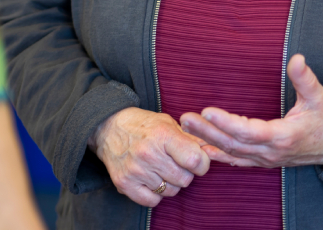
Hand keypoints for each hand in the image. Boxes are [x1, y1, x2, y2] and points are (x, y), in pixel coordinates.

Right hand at [89, 107, 209, 206]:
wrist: (108, 127)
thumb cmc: (143, 125)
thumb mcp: (168, 122)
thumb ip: (190, 137)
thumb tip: (213, 150)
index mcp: (162, 135)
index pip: (195, 160)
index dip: (201, 163)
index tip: (196, 160)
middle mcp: (148, 154)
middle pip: (185, 179)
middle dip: (184, 173)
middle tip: (174, 162)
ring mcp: (135, 171)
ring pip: (171, 191)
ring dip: (170, 183)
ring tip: (160, 168)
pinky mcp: (125, 184)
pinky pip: (153, 201)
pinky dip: (155, 193)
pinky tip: (150, 178)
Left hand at [180, 55, 322, 167]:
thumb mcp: (319, 97)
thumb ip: (305, 79)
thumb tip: (297, 58)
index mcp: (283, 136)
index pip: (249, 131)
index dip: (226, 122)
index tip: (207, 111)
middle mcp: (271, 152)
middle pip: (233, 143)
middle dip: (207, 130)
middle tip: (184, 117)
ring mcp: (267, 159)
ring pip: (232, 152)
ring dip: (208, 139)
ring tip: (185, 127)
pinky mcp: (265, 161)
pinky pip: (238, 161)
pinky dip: (219, 156)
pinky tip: (202, 148)